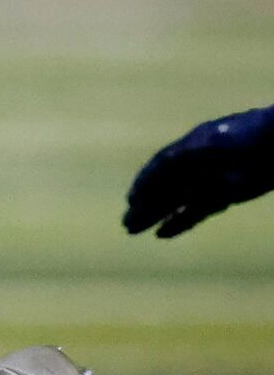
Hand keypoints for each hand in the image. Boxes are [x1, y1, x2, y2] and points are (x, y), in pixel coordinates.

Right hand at [123, 104, 273, 237]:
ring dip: (156, 216)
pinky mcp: (227, 196)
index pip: (160, 166)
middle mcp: (198, 165)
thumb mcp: (212, 145)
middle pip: (166, 187)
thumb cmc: (249, 140)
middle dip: (145, 206)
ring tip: (133, 230)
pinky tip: (162, 234)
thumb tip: (158, 170)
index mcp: (191, 147)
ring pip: (177, 201)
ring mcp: (212, 180)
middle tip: (125, 223)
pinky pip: (197, 211)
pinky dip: (179, 222)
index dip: (144, 182)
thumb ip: (185, 158)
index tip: (129, 200)